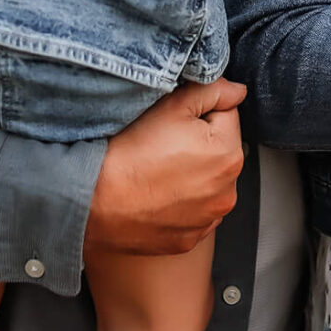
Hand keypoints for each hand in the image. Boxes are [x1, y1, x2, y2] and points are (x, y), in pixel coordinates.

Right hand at [84, 79, 246, 254]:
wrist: (93, 200)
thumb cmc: (129, 153)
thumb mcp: (172, 106)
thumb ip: (213, 91)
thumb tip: (237, 91)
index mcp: (229, 155)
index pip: (226, 116)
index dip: (198, 113)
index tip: (173, 123)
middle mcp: (226, 192)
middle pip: (219, 152)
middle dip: (199, 144)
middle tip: (161, 145)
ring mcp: (207, 220)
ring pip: (206, 183)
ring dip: (191, 175)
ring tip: (156, 171)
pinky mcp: (188, 239)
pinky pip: (191, 212)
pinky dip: (179, 203)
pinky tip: (155, 194)